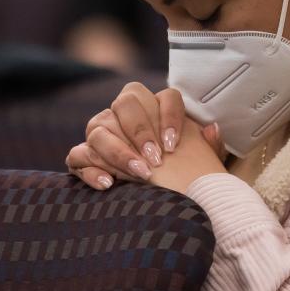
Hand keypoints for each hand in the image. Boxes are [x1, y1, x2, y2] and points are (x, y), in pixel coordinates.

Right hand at [65, 82, 224, 190]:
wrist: (165, 194)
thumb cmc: (183, 174)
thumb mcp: (203, 163)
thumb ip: (210, 146)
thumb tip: (211, 129)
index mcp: (158, 109)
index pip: (166, 96)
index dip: (169, 116)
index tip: (173, 145)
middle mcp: (126, 114)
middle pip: (126, 102)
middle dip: (140, 131)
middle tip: (155, 160)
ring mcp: (101, 133)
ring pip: (98, 127)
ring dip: (118, 151)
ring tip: (140, 173)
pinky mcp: (84, 158)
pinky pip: (78, 156)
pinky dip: (91, 170)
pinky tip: (109, 184)